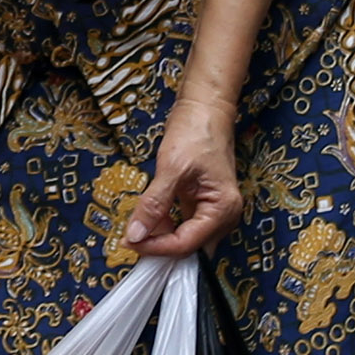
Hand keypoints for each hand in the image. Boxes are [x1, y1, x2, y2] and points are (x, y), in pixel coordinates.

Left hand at [122, 88, 247, 257]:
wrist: (205, 108)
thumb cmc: (196, 131)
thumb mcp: (171, 168)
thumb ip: (154, 204)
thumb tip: (135, 234)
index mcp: (222, 209)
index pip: (186, 244)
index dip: (156, 246)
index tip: (129, 242)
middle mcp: (224, 216)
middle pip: (188, 246)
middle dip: (159, 245)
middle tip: (130, 238)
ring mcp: (215, 210)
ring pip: (186, 238)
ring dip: (161, 236)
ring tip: (137, 227)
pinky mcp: (204, 204)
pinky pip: (184, 224)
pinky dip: (166, 225)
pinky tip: (149, 218)